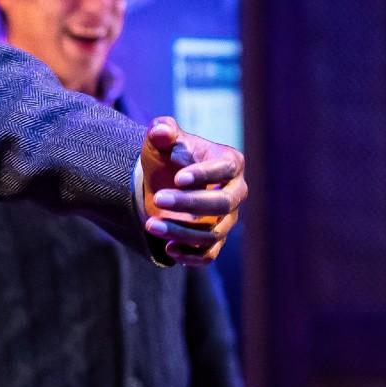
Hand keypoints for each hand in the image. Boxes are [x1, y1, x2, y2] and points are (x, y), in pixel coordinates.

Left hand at [138, 116, 245, 265]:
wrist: (161, 181)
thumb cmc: (167, 155)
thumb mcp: (161, 139)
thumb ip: (161, 130)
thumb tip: (161, 131)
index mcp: (229, 162)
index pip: (225, 170)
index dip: (204, 175)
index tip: (178, 178)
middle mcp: (235, 193)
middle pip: (222, 204)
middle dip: (189, 203)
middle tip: (158, 197)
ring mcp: (227, 219)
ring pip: (213, 233)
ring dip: (181, 231)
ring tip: (150, 224)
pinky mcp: (214, 240)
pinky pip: (209, 255)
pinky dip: (190, 256)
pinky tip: (168, 248)